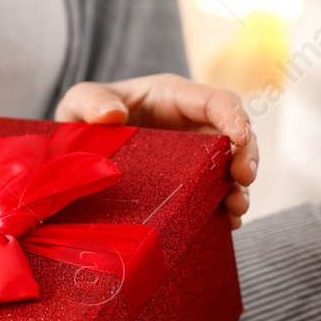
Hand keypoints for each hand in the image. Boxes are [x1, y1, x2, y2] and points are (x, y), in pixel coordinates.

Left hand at [55, 74, 256, 227]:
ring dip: (240, 188)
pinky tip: (225, 224)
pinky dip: (223, 208)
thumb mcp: (79, 101)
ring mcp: (193, 156)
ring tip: (236, 210)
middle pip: (235, 135)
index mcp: (172, 96)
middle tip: (243, 180)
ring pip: (231, 167)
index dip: (235, 116)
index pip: (216, 100)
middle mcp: (191, 124)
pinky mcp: (188, 183)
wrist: (73, 152)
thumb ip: (90, 101)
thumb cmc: (82, 117)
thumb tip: (113, 115)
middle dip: (247, 155)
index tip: (241, 138)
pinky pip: (214, 194)